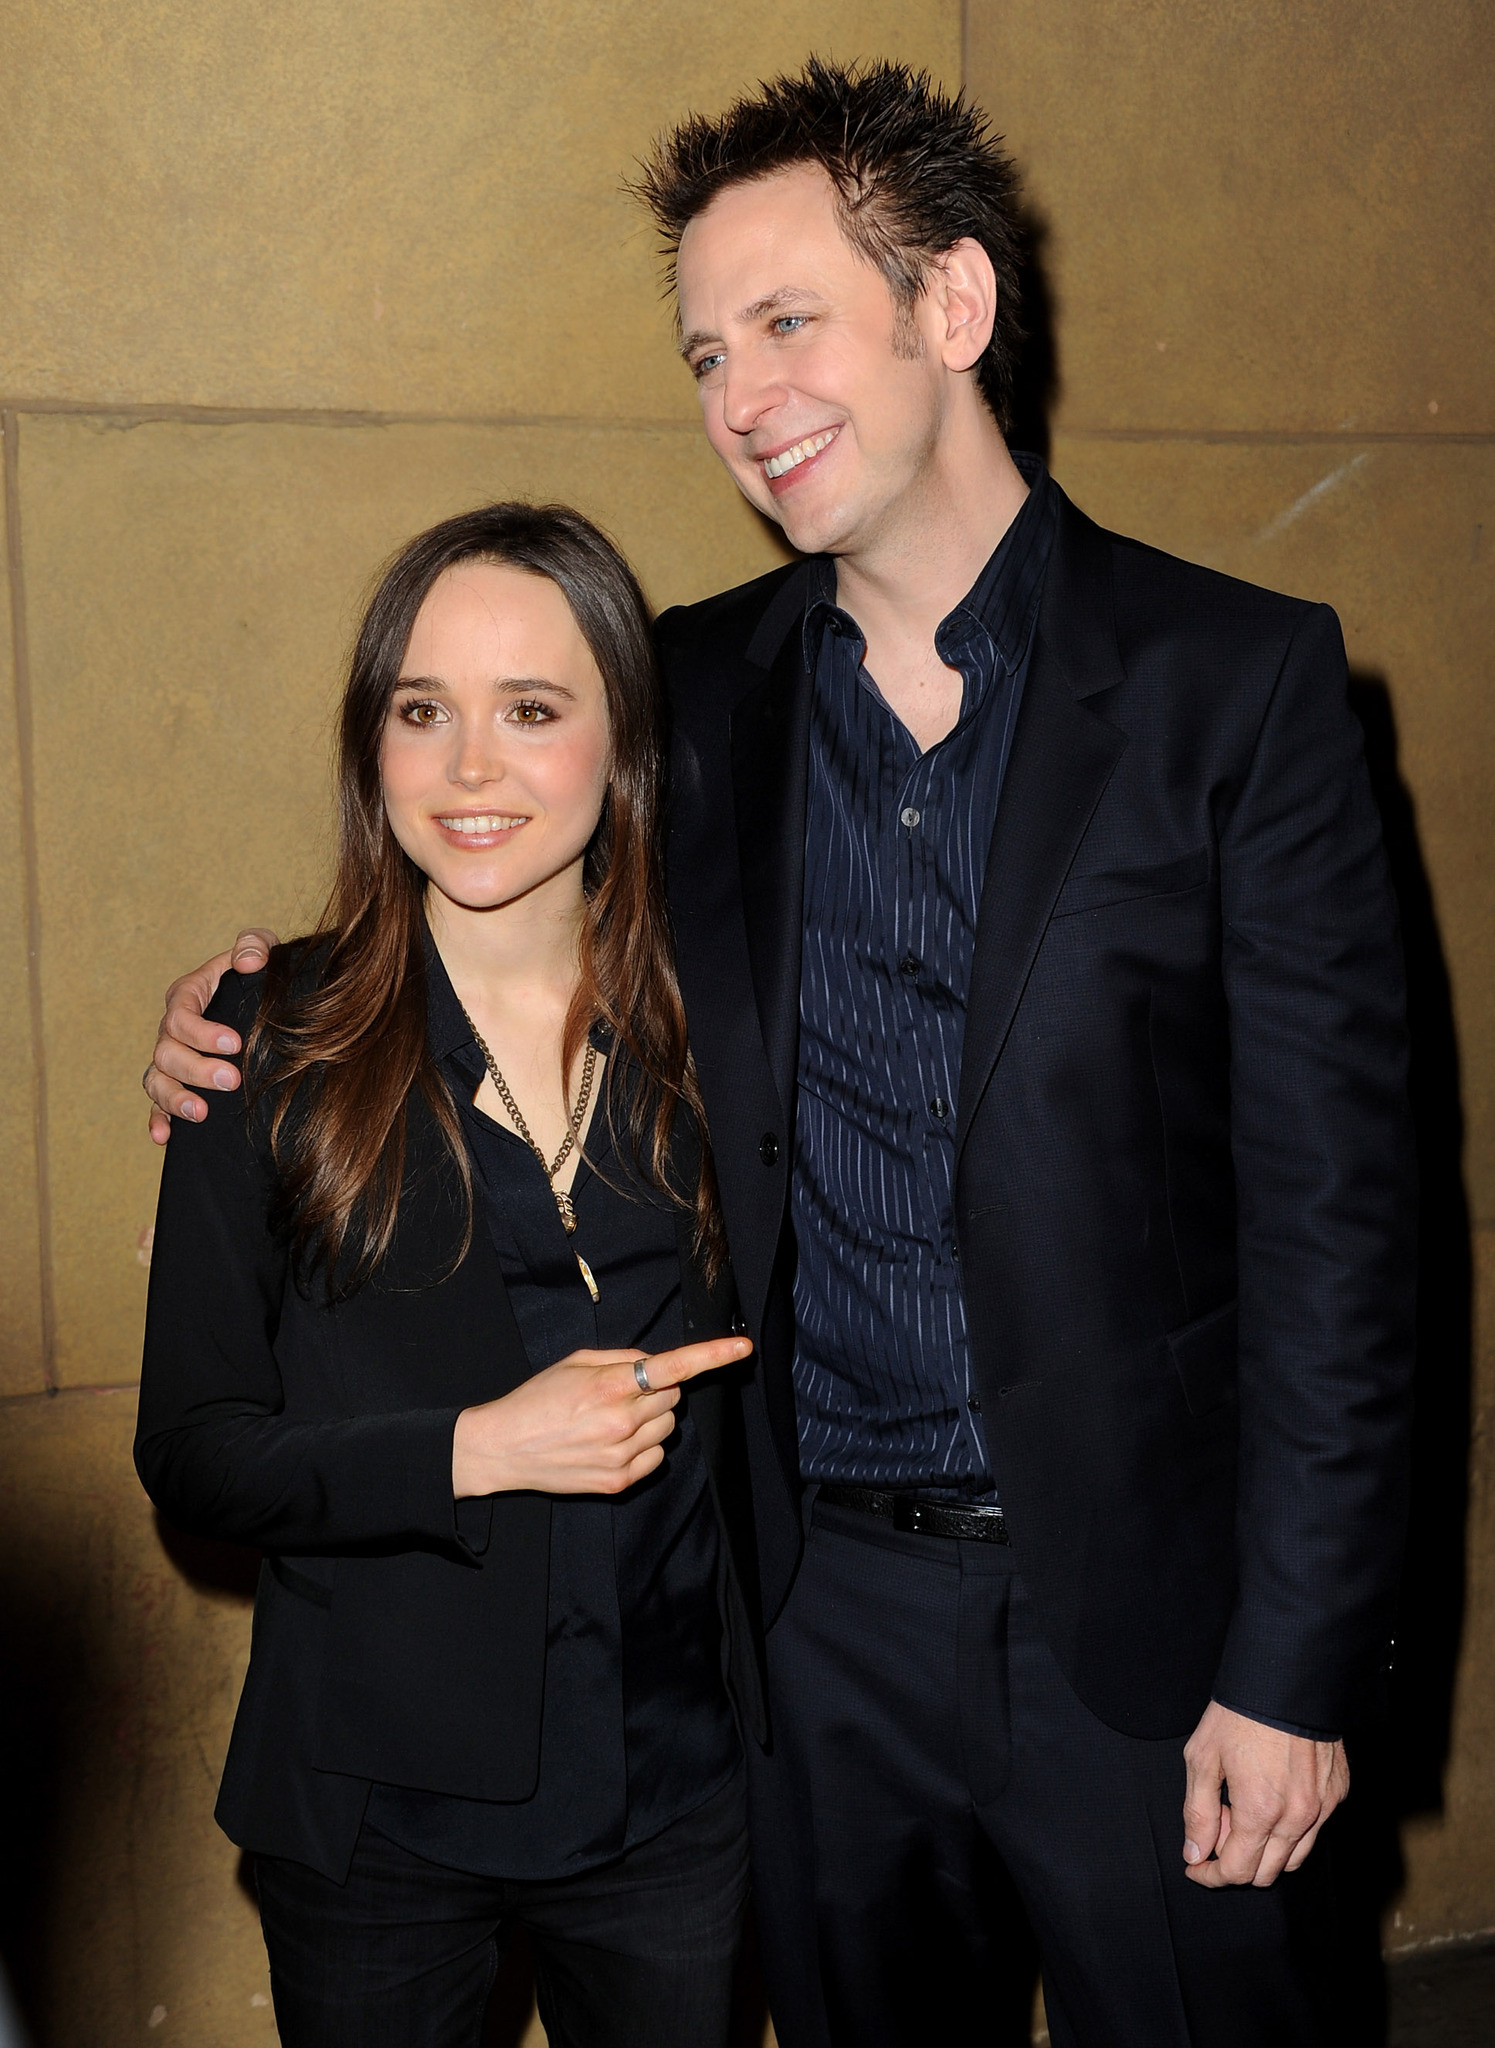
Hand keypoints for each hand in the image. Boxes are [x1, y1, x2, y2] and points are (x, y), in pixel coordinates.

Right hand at [143, 929, 279, 1142]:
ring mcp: (171, 1058)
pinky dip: (158, 1120)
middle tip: (231, 1081)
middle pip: (166, 1052)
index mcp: (188, 994)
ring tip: (200, 1113)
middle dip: (196, 1069)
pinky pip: (157, 1104)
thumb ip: (254, 945)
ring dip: (174, 1098)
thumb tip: (249, 961)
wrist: (261, 1002)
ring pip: (156, 1080)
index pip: (181, 1014)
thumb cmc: (259, 973)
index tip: (235, 1044)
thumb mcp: (261, 950)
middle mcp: (172, 1029)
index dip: (202, 1031)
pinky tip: (165, 1137)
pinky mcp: (177, 1083)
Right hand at [452, 1336, 751, 1498]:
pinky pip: (657, 1457)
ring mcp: (621, 1456)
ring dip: (651, 1419)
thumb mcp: (574, 1362)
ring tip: (609, 1420)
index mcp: (609, 1386)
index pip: (673, 1367)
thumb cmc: (536, 1399)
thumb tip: (656, 1364)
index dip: (712, 1356)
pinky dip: (644, 1446)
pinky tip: (612, 1443)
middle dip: (655, 1390)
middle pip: (673, 1397)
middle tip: (619, 1393)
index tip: (742, 1349)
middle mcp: (621, 1422)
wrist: (502, 1448)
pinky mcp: (619, 1482)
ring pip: (668, 1428)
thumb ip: (622, 1358)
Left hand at [1182, 1701, 1347, 1886]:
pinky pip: (1313, 1830)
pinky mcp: (1337, 1794)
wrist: (1285, 1677)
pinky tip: (1271, 1797)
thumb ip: (1198, 1813)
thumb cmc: (1239, 1714)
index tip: (1195, 1866)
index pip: (1237, 1871)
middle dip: (1235, 1860)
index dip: (1210, 1875)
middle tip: (1219, 1823)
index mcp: (1260, 1811)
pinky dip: (1289, 1829)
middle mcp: (1297, 1817)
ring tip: (1243, 1809)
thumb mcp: (1202, 1758)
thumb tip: (1195, 1854)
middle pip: (1266, 1873)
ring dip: (1264, 1850)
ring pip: (1293, 1858)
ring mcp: (1322, 1808)